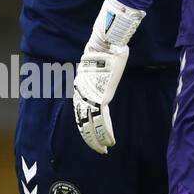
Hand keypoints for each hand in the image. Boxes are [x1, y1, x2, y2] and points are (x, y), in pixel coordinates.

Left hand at [73, 0, 145, 153]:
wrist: (104, 44)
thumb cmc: (105, 51)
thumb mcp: (101, 64)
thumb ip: (103, 71)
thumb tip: (111, 64)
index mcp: (82, 89)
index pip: (83, 113)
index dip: (87, 127)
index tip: (92, 136)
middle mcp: (83, 95)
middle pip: (84, 122)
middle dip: (91, 138)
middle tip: (99, 150)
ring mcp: (91, 97)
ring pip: (91, 124)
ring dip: (97, 138)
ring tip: (104, 150)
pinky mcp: (100, 97)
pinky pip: (101, 120)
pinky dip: (105, 132)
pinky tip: (110, 142)